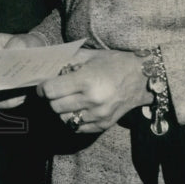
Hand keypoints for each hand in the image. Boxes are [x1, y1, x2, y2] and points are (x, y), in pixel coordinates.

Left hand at [35, 48, 151, 133]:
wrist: (142, 79)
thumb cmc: (114, 63)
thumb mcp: (89, 55)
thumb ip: (67, 60)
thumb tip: (48, 67)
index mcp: (86, 80)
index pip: (51, 91)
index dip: (42, 89)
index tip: (43, 87)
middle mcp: (92, 100)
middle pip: (55, 106)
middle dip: (51, 99)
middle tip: (54, 92)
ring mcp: (98, 115)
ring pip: (64, 119)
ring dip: (61, 110)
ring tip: (67, 100)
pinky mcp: (103, 125)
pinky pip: (78, 128)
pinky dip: (73, 120)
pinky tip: (77, 109)